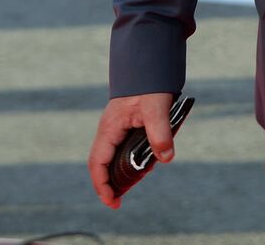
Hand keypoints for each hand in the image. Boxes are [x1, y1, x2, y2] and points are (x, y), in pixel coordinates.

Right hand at [87, 92, 175, 209]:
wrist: (148, 63)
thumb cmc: (149, 83)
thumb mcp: (157, 108)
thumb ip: (160, 133)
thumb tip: (166, 158)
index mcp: (110, 128)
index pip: (98, 163)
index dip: (102, 185)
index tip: (113, 202)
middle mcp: (109, 130)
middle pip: (104, 164)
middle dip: (112, 183)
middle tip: (123, 199)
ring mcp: (116, 128)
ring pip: (114, 157)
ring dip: (123, 172)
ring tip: (136, 181)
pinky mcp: (127, 125)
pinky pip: (124, 148)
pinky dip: (132, 160)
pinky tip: (146, 162)